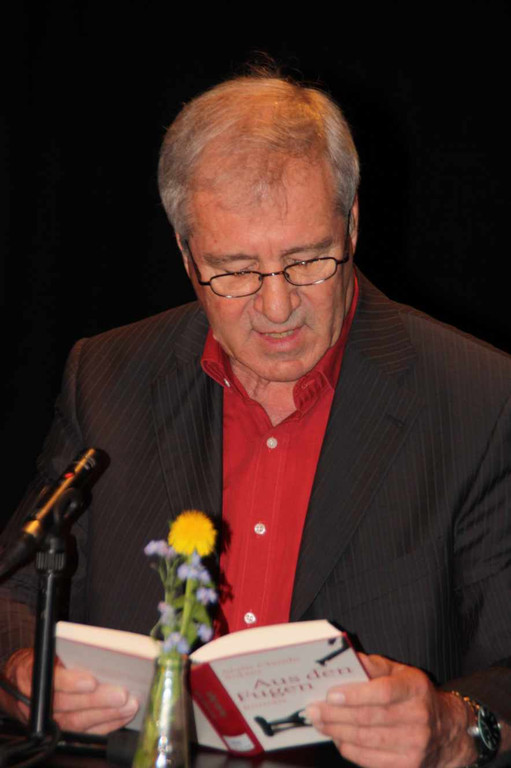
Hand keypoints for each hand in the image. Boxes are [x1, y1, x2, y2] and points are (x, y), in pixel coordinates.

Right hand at [2, 648, 138, 734]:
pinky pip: (83, 736)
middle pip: (68, 708)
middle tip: (122, 694)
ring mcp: (48, 724)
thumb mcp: (49, 649)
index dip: (71, 683)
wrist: (22, 682)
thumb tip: (104, 650)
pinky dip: (105, 727)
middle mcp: (39, 705)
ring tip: (130, 705)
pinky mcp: (60, 735)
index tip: (91, 681)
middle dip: (98, 702)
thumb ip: (69, 651)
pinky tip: (122, 717)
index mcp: (33, 678)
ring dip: (107, 716)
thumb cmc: (44, 661)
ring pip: (77, 725)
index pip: (51, 683)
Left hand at [305, 654, 477, 767]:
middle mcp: (418, 718)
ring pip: (365, 741)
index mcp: (415, 688)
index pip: (382, 692)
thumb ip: (373, 665)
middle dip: (334, 715)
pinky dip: (347, 748)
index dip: (353, 695)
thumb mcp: (400, 672)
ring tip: (318, 722)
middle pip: (367, 719)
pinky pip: (368, 759)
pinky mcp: (407, 766)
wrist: (447, 731)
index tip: (329, 694)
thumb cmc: (415, 695)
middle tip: (312, 709)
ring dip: (335, 732)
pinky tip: (336, 737)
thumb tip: (344, 661)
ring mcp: (414, 746)